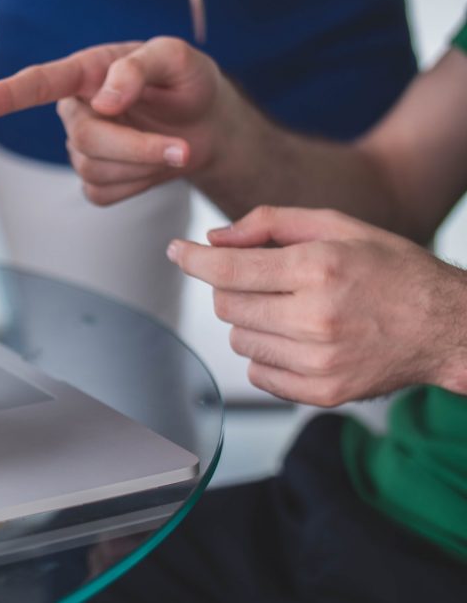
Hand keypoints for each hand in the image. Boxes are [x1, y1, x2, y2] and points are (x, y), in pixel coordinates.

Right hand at [0, 38, 234, 205]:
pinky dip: (138, 185)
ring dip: (144, 165)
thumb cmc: (187, 82)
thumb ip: (139, 67)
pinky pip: (104, 194)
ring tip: (176, 147)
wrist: (207, 125)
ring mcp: (82, 148)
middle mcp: (76, 110)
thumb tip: (104, 101)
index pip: (37, 84)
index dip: (1, 97)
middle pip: (85, 139)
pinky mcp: (95, 181)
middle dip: (136, 148)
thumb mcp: (177, 58)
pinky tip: (153, 167)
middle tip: (182, 148)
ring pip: (95, 170)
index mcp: (86, 72)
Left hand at [167, 206, 466, 405]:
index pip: (228, 269)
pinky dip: (266, 355)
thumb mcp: (337, 226)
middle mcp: (316, 318)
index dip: (193, 259)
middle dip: (233, 287)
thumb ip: (269, 223)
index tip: (177, 251)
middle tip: (264, 280)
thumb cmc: (392, 270)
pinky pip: (258, 374)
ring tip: (291, 309)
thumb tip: (214, 239)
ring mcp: (319, 361)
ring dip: (251, 322)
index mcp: (318, 269)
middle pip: (226, 305)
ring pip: (238, 340)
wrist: (447, 326)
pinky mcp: (322, 393)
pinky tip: (298, 338)